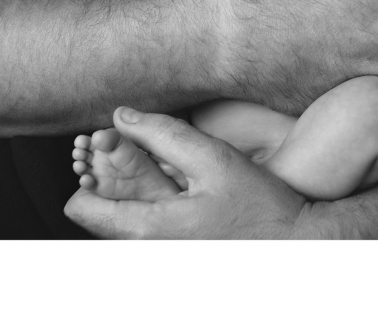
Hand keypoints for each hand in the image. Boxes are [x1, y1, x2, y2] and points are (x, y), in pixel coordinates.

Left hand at [64, 107, 308, 238]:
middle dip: (114, 180)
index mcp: (149, 231)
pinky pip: (145, 233)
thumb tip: (121, 117)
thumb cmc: (259, 205)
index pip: (81, 209)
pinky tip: (182, 194)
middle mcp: (148, 253)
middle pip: (101, 215)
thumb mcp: (213, 158)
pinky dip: (152, 209)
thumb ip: (163, 134)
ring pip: (123, 223)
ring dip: (133, 194)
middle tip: (141, 157)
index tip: (113, 153)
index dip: (90, 174)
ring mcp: (162, 260)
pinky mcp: (176, 259)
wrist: (297, 243)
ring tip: (164, 173)